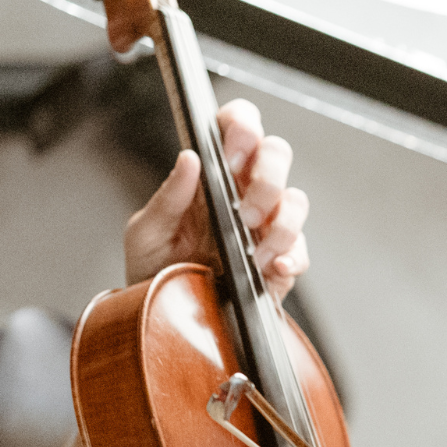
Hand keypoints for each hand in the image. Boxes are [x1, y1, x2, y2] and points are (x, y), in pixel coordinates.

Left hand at [124, 99, 308, 298]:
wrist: (165, 320)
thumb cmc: (154, 269)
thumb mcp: (146, 232)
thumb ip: (168, 196)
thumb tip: (189, 159)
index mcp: (212, 175)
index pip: (238, 127)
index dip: (243, 125)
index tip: (231, 151)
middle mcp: (244, 192)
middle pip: (277, 154)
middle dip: (267, 176)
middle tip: (242, 209)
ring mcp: (265, 225)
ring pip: (295, 200)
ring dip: (279, 223)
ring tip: (251, 249)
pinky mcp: (278, 261)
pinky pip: (300, 251)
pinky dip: (291, 257)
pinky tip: (270, 267)